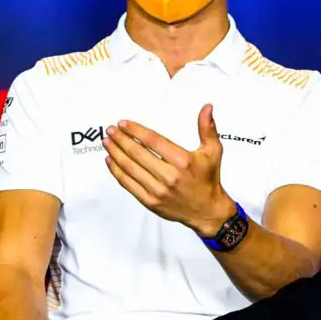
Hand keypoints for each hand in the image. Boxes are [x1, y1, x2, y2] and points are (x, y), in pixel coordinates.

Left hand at [104, 103, 234, 236]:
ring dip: (115, 153)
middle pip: (137, 153)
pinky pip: (128, 184)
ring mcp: (157, 190)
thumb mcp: (213, 151)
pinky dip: (116, 172)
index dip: (136, 130)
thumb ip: (207, 128)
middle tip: (111, 130)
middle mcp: (169, 176)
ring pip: (129, 168)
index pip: (153, 141)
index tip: (124, 124)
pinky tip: (111, 161)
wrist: (207, 211)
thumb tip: (207, 108)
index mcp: (182, 161)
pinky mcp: (150, 201)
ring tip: (108, 142)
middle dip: (120, 139)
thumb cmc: (208, 180)